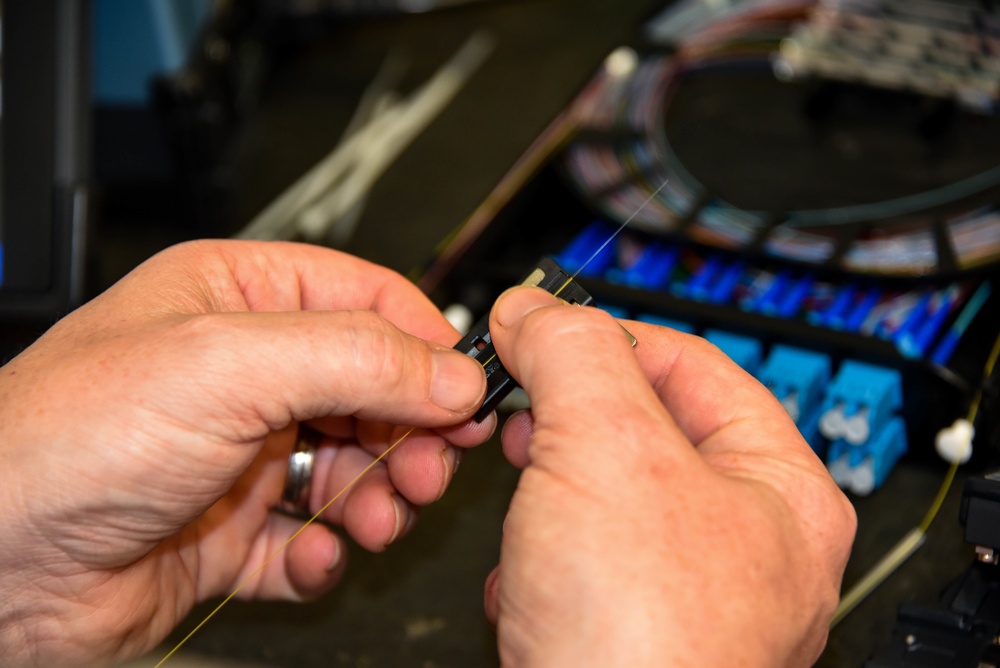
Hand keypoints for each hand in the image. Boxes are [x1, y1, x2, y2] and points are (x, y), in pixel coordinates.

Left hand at [0, 240, 492, 665]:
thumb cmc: (67, 440)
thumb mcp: (229, 365)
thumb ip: (356, 358)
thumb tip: (450, 373)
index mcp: (239, 299)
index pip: (366, 301)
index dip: (425, 344)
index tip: (469, 391)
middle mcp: (244, 372)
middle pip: (372, 389)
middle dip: (409, 432)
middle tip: (429, 467)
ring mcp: (239, 454)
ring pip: (351, 467)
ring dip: (377, 496)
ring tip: (375, 518)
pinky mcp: (231, 530)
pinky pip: (309, 538)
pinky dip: (322, 553)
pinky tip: (307, 556)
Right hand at [483, 287, 855, 666]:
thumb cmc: (641, 638)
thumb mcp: (606, 445)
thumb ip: (572, 352)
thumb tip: (534, 308)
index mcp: (778, 491)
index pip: (694, 365)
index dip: (610, 334)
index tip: (544, 325)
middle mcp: (743, 548)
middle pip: (644, 431)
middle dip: (568, 416)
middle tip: (522, 403)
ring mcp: (685, 598)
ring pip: (599, 498)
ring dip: (543, 490)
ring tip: (516, 494)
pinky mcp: (624, 637)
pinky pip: (576, 564)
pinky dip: (536, 559)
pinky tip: (518, 580)